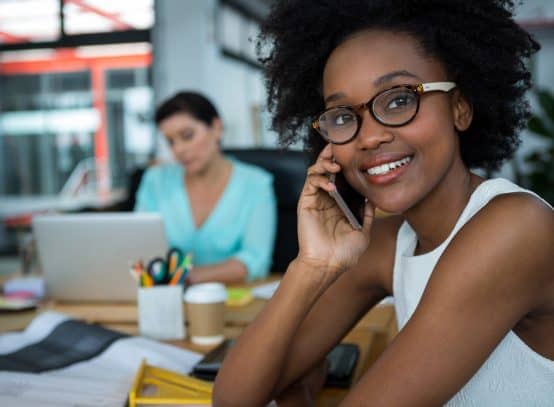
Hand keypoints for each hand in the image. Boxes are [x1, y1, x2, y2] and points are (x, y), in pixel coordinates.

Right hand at [296, 144, 373, 276]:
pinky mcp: (306, 202)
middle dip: (332, 155)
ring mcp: (316, 199)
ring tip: (336, 166)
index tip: (355, 151)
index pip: (342, 176)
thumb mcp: (363, 232)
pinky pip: (310, 182)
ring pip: (316, 170)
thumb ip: (367, 214)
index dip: (346, 162)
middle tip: (340, 147)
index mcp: (340, 202)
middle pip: (327, 167)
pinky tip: (331, 186)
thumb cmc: (344, 252)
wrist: (328, 264)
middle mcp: (327, 197)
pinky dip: (320, 179)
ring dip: (325, 163)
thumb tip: (372, 198)